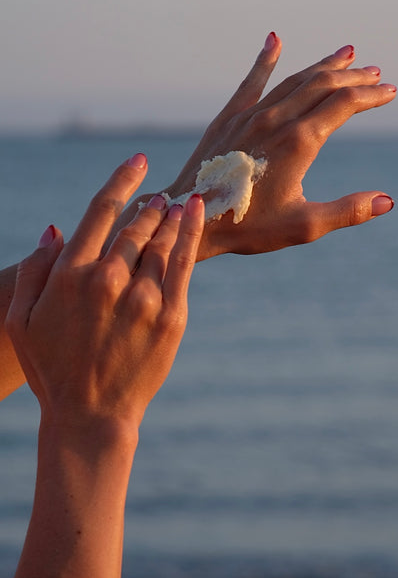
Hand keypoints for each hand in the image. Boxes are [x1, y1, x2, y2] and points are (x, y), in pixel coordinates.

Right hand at [6, 154, 203, 430]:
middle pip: (136, 224)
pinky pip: (183, 263)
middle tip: (160, 195)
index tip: (138, 162)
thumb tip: (54, 229)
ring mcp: (143, 296)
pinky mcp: (171, 314)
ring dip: (171, 215)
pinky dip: (191, 232)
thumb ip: (33, 270)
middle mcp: (108, 278)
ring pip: (161, 240)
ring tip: (179, 200)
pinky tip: (196, 213)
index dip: (122, 180)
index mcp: (71, 273)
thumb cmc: (52, 368)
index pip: (100, 210)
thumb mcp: (21, 320)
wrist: (91, 415)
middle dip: (150, 204)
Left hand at [160, 33, 395, 257]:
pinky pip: (252, 81)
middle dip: (354, 77)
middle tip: (376, 72)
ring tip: (347, 55)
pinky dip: (266, 59)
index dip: (371, 95)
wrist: (191, 216)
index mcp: (299, 142)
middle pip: (323, 84)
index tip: (390, 90)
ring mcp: (251, 115)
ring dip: (323, 66)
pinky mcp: (229, 117)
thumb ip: (347, 211)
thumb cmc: (248, 226)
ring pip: (294, 79)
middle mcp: (277, 119)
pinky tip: (275, 39)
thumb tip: (387, 200)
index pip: (344, 104)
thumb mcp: (304, 226)